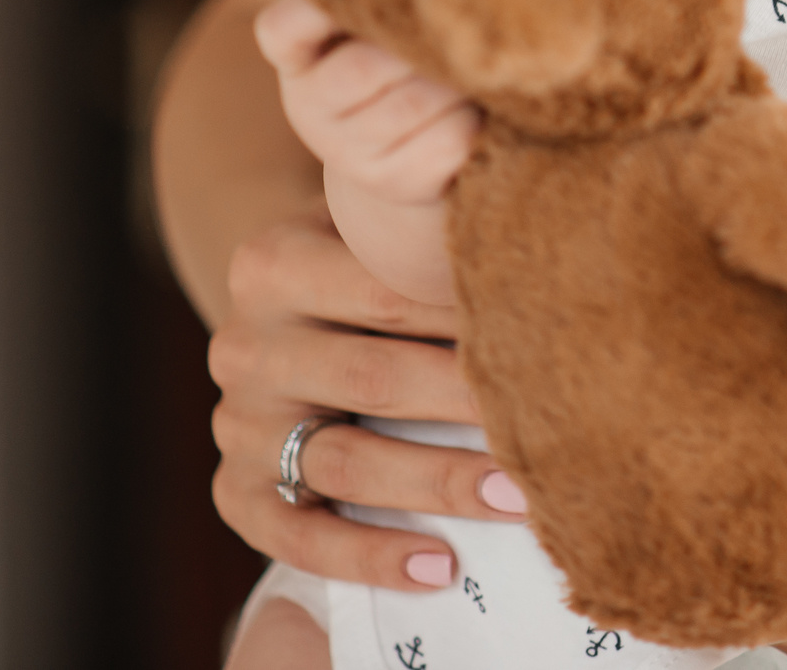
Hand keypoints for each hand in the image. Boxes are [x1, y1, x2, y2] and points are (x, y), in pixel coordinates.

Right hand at [209, 214, 529, 589]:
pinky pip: (297, 535)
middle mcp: (245, 346)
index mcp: (275, 263)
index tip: (551, 337)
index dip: (471, 316)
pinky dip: (368, 556)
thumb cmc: (367, 263)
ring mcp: (237, 423)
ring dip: (440, 482)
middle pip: (375, 380)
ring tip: (520, 495)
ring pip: (348, 462)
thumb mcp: (379, 227)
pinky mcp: (234, 490)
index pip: (389, 294)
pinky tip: (439, 565)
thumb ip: (432, 221)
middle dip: (470, 405)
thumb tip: (551, 231)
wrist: (288, 310)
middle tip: (551, 422)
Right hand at [256, 0, 477, 209]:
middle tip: (460, 29)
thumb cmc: (402, 62)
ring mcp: (347, 151)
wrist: (411, 152)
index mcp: (299, 55)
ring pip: (413, 104)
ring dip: (457, 82)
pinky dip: (475, 120)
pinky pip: (447, 142)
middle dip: (421, 47)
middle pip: (363, 66)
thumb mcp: (379, 27)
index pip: (282, 28)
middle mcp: (309, 106)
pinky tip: (478, 109)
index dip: (314, 10)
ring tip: (475, 68)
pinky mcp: (392, 181)